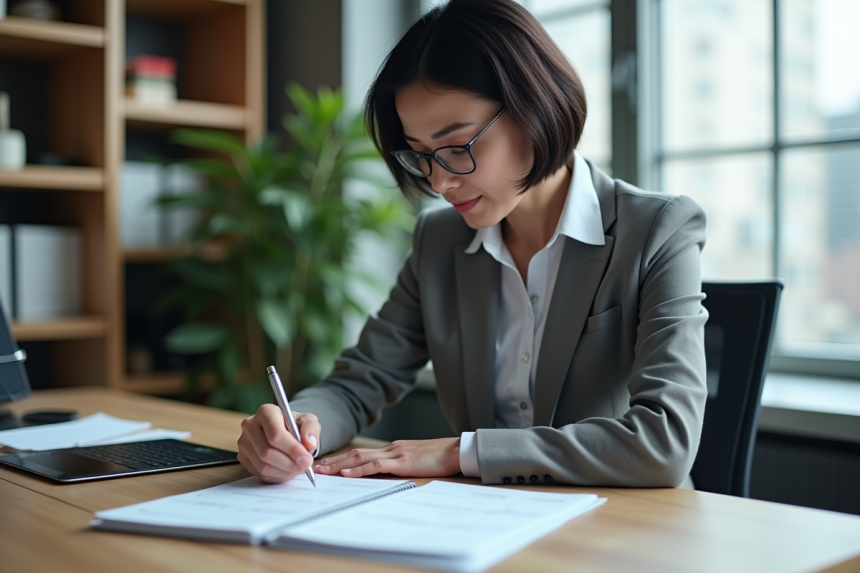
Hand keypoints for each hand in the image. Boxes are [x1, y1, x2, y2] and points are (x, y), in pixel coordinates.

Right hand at [237, 404, 320, 483]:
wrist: (283, 429)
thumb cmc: (294, 424)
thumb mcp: (308, 420)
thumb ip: (311, 429)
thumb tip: (309, 444)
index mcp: (266, 412)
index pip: (276, 434)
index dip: (292, 450)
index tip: (307, 460)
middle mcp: (250, 425)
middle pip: (267, 452)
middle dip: (289, 464)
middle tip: (304, 467)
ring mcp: (244, 442)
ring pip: (263, 465)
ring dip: (284, 472)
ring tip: (297, 468)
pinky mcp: (242, 456)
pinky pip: (259, 473)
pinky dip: (276, 476)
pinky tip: (286, 470)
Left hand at [314, 438, 460, 477]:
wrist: (457, 451)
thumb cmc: (439, 457)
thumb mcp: (415, 460)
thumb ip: (400, 464)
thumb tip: (385, 473)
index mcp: (392, 449)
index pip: (361, 453)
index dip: (342, 458)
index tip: (326, 464)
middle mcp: (391, 448)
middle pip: (355, 453)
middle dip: (334, 460)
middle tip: (315, 467)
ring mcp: (396, 453)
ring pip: (361, 457)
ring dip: (340, 464)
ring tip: (324, 470)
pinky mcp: (404, 462)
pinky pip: (377, 465)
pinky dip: (360, 469)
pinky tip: (348, 472)